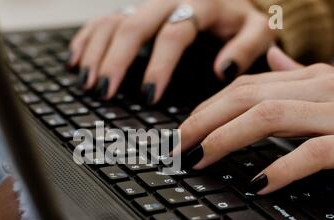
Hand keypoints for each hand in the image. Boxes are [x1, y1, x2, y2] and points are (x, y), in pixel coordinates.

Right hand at [69, 0, 274, 102]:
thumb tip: (224, 70)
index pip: (173, 33)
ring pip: (113, 21)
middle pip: (133, 25)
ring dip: (95, 52)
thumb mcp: (257, 29)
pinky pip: (103, 19)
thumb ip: (247, 47)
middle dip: (116, 60)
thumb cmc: (240, 18)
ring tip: (87, 82)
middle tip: (104, 90)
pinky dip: (86, 40)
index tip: (149, 95)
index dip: (159, 65)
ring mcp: (146, 2)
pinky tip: (76, 60)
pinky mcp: (133, 8)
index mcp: (199, 3)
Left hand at [179, 47, 333, 193]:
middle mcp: (322, 88)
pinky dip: (282, 168)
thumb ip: (298, 78)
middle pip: (246, 97)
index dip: (207, 109)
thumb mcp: (333, 90)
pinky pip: (313, 153)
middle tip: (177, 148)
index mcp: (312, 78)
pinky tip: (257, 184)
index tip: (183, 131)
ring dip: (225, 138)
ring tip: (199, 160)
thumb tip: (271, 58)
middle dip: (203, 122)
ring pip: (269, 116)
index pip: (245, 87)